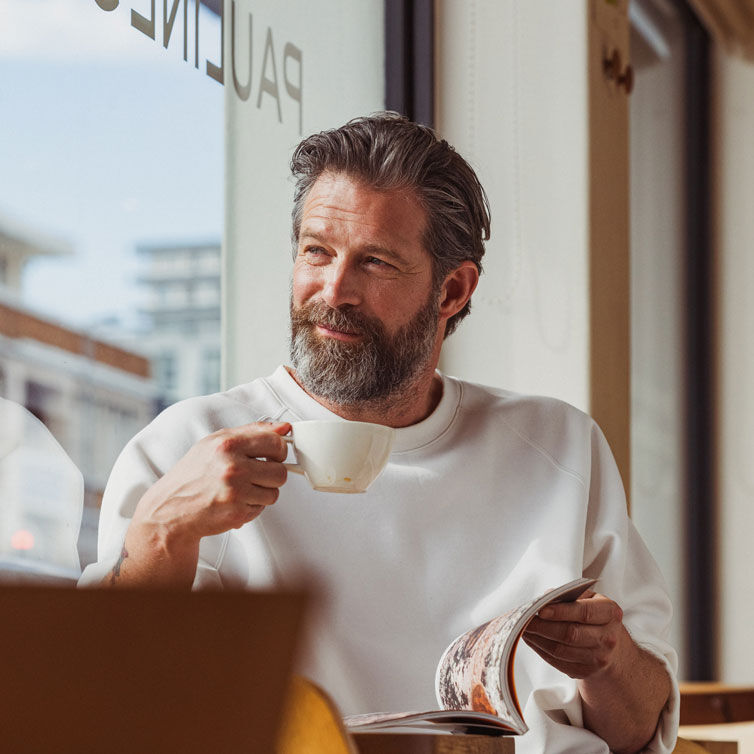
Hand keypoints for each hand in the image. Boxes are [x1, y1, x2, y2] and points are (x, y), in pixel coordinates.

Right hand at [133, 421, 290, 540]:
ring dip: (262, 492)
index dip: (279, 450)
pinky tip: (235, 501)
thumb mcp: (215, 442)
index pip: (276, 443)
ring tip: (241, 489)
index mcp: (227, 445)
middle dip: (272, 474)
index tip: (273, 454)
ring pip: (274, 493)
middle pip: (280, 471)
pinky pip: (262, 508)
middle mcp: (232, 468)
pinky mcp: (237, 514)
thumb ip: (252, 431)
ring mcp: (235, 493)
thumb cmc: (193, 473)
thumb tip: (283, 428)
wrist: (170, 509)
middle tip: (255, 474)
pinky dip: (252, 506)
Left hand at [525, 591, 671, 752]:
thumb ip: (568, 595)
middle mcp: (608, 637)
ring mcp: (598, 658)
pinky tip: (532, 640)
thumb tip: (544, 598)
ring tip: (523, 629)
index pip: (583, 612)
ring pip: (562, 650)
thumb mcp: (588, 598)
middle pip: (570, 634)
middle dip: (543, 627)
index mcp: (610, 612)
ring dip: (538, 639)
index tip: (540, 609)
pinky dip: (541, 651)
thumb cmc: (594, 615)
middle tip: (524, 619)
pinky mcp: (586, 671)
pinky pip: (559, 662)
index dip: (560, 611)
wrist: (612, 645)